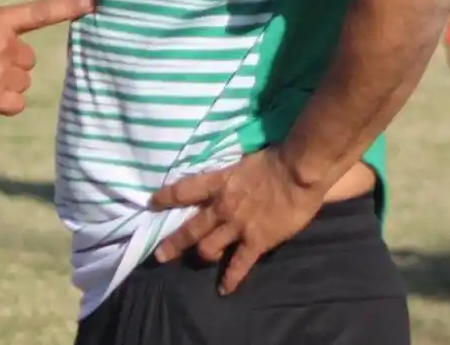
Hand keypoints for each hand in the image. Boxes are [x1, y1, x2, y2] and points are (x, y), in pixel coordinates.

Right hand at [0, 0, 93, 115]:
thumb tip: (3, 51)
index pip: (40, 12)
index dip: (69, 7)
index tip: (93, 1)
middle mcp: (4, 44)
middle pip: (28, 59)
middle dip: (11, 62)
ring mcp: (1, 71)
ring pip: (22, 81)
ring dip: (6, 82)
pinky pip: (16, 103)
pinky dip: (5, 103)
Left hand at [148, 148, 325, 294]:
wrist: (297, 173)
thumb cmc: (275, 158)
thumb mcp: (242, 159)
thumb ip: (231, 171)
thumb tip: (228, 171)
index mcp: (218, 182)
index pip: (184, 190)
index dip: (166, 197)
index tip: (152, 203)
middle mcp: (222, 207)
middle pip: (190, 228)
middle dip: (173, 243)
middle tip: (160, 255)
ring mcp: (238, 227)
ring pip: (208, 248)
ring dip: (200, 257)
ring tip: (193, 263)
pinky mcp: (256, 242)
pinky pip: (239, 265)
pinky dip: (231, 279)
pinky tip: (223, 290)